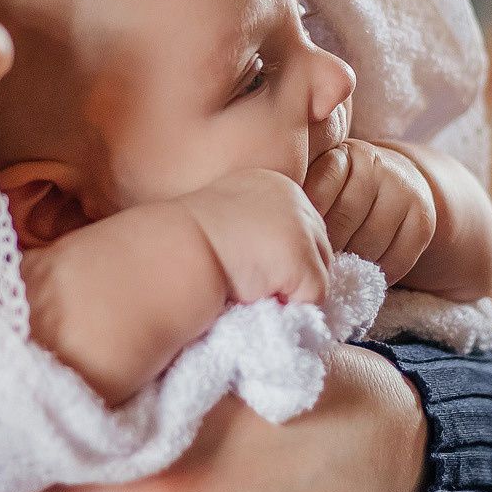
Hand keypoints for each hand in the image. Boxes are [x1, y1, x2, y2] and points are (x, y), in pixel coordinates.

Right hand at [180, 168, 332, 306]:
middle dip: (294, 273)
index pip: (302, 227)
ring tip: (255, 292)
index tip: (253, 268)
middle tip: (257, 286)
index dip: (283, 256)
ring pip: (320, 273)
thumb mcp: (225, 217)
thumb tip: (278, 256)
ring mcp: (300, 225)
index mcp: (273, 184)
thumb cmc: (185, 244)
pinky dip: (291, 307)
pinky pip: (314, 295)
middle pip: (319, 247)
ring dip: (291, 290)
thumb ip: (256, 225)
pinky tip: (259, 300)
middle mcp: (293, 197)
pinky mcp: (301, 257)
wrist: (172, 256)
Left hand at [303, 139, 436, 285]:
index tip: (298, 242)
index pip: (319, 194)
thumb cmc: (346, 188)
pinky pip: (397, 260)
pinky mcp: (423, 220)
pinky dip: (378, 274)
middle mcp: (378, 168)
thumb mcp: (324, 178)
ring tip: (337, 273)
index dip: (307, 226)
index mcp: (345, 156)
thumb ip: (303, 194)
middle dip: (327, 249)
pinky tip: (365, 274)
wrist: (401, 179)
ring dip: (351, 265)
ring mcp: (404, 193)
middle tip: (314, 265)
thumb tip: (277, 227)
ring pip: (369, 245)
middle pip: (344, 222)